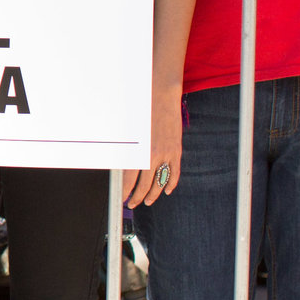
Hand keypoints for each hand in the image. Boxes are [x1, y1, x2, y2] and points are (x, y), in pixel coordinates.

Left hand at [123, 87, 183, 208]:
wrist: (161, 95)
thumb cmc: (141, 110)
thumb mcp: (129, 131)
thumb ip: (127, 150)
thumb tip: (122, 168)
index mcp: (138, 152)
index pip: (130, 180)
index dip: (126, 192)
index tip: (123, 199)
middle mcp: (152, 156)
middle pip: (145, 186)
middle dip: (138, 198)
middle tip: (133, 204)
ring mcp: (166, 154)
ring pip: (159, 182)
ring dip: (153, 195)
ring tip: (148, 201)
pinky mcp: (176, 150)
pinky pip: (175, 172)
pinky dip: (171, 184)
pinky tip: (166, 191)